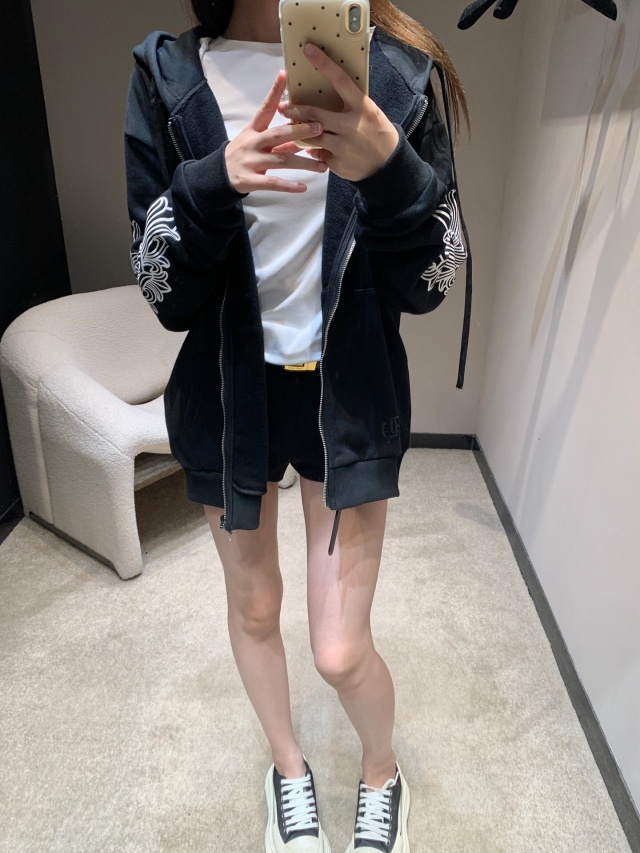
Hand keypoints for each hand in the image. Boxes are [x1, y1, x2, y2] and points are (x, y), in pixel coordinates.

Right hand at [225, 70, 328, 193]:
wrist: (219, 175)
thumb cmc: (244, 154)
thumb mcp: (256, 141)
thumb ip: (280, 138)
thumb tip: (304, 129)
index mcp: (254, 130)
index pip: (265, 108)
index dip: (274, 92)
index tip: (284, 74)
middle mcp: (253, 143)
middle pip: (277, 134)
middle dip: (298, 131)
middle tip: (319, 127)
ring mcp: (251, 162)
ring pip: (280, 160)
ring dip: (303, 163)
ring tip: (322, 166)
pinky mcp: (251, 180)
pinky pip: (272, 183)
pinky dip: (288, 186)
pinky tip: (303, 187)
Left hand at [277, 44, 399, 181]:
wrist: (388, 164)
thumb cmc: (376, 133)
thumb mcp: (369, 112)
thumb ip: (349, 104)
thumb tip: (325, 92)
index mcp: (361, 107)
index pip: (340, 80)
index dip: (324, 64)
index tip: (309, 50)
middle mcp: (351, 125)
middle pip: (315, 114)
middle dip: (296, 110)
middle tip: (284, 107)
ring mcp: (343, 145)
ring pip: (312, 136)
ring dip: (300, 132)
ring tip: (292, 128)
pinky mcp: (338, 163)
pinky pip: (318, 154)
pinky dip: (314, 150)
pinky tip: (314, 149)